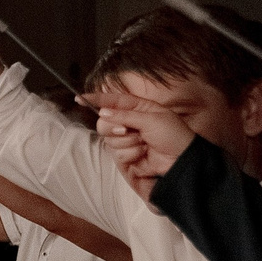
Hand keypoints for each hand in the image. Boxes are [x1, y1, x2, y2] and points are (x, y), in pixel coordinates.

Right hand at [82, 88, 197, 193]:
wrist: (181, 162)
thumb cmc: (173, 135)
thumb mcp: (152, 119)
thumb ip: (125, 115)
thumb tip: (102, 113)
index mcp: (138, 108)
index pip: (113, 100)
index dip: (97, 99)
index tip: (80, 98)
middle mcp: (129, 123)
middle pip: (104, 122)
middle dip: (114, 127)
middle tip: (127, 130)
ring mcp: (127, 140)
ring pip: (109, 139)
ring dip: (127, 142)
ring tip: (144, 144)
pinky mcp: (126, 156)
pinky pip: (116, 153)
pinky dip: (130, 154)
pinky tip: (143, 154)